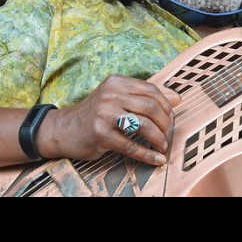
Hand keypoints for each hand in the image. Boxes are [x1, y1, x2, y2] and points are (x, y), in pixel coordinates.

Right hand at [38, 74, 180, 165]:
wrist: (64, 129)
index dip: (166, 105)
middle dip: (165, 122)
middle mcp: (111, 95)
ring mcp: (105, 114)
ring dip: (159, 138)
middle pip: (151, 107)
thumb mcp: (118, 97)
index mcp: (117, 82)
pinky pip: (131, 146)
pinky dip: (147, 154)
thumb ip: (146, 96)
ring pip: (144, 125)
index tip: (170, 116)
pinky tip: (157, 159)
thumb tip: (177, 98)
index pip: (151, 90)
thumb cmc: (96, 113)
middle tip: (168, 133)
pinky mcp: (101, 134)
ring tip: (162, 145)